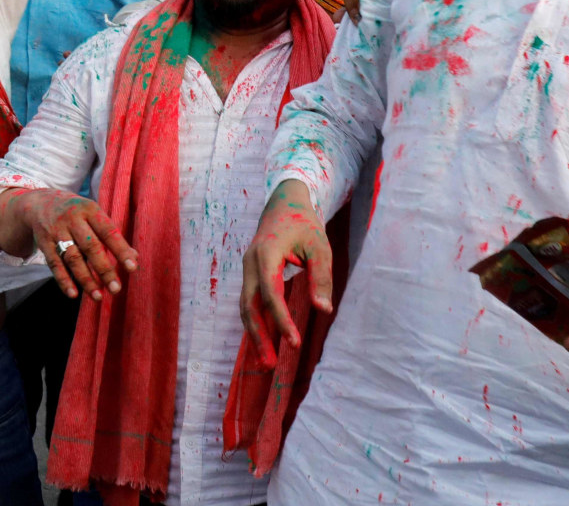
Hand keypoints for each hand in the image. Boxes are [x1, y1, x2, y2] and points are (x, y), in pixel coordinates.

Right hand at [5, 188, 137, 302]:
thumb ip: (112, 235)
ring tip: (98, 297)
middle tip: (116, 289)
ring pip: (73, 258)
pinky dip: (63, 280)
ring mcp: (56, 231)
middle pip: (90, 247)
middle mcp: (72, 219)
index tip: (132, 268)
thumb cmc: (76, 213)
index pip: (108, 231)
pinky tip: (73, 294)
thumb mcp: (94, 215)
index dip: (121, 250)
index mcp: (90, 210)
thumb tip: (134, 257)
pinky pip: (54, 263)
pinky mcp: (44, 243)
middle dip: (104, 270)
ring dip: (86, 279)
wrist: (40, 202)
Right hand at [239, 179, 334, 362]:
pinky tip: (265, 341)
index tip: (294, 341)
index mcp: (267, 253)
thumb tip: (324, 310)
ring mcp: (247, 268)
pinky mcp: (251, 274)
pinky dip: (255, 322)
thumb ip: (320, 277)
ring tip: (267, 361)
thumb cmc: (305, 225)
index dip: (280, 318)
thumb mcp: (320, 247)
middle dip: (259, 336)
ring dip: (255, 334)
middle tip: (270, 364)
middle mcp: (251, 262)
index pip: (270, 292)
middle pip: (248, 304)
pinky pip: (249, 301)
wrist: (284, 203)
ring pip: (245, 306)